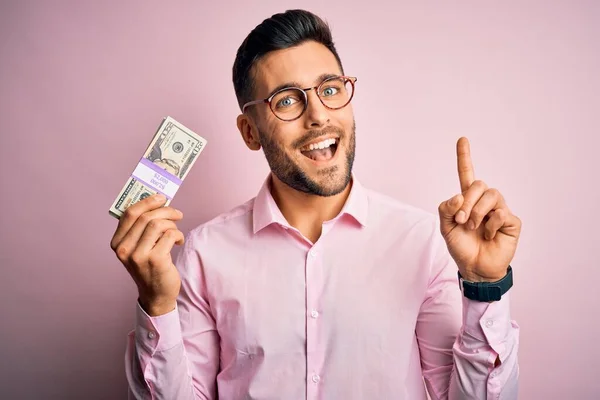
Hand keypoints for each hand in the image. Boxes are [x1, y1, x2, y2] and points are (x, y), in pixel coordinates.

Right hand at [110, 194, 184, 315]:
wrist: (156, 294)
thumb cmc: (149, 266)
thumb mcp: (138, 247)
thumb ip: (141, 228)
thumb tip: (156, 202)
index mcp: (117, 243)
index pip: (129, 213)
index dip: (147, 202)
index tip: (161, 198)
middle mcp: (124, 250)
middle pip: (146, 217)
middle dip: (165, 211)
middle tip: (177, 213)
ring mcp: (139, 256)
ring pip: (158, 224)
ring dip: (172, 224)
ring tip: (176, 231)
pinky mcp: (155, 260)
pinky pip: (170, 235)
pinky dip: (178, 235)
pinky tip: (179, 242)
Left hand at [438, 137, 521, 281]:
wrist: (474, 268)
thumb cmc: (461, 246)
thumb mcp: (446, 228)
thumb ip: (446, 209)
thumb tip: (458, 196)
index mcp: (468, 200)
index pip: (467, 174)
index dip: (465, 157)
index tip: (462, 139)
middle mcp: (485, 201)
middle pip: (478, 184)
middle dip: (466, 201)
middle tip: (461, 220)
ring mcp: (500, 210)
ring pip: (491, 194)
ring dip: (477, 211)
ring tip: (473, 227)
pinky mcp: (511, 221)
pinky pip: (501, 213)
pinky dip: (490, 225)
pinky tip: (488, 235)